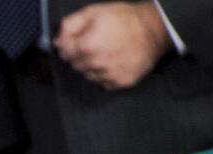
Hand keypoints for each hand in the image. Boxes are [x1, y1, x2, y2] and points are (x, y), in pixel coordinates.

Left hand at [54, 1, 169, 89]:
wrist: (155, 29)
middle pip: (76, 65)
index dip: (70, 44)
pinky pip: (104, 83)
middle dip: (81, 55)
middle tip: (96, 43)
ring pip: (89, 75)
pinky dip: (106, 74)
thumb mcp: (94, 12)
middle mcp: (96, 63)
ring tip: (107, 51)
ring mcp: (109, 75)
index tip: (78, 40)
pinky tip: (115, 61)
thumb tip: (57, 40)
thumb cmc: (126, 18)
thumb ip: (70, 25)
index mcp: (87, 46)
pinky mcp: (120, 82)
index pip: (64, 52)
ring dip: (93, 66)